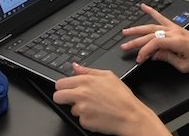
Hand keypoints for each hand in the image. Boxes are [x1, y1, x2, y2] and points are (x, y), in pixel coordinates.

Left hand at [53, 64, 168, 135]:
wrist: (130, 116)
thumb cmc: (122, 96)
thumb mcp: (108, 76)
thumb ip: (88, 70)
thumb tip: (75, 66)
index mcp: (85, 81)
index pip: (60, 83)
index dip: (62, 87)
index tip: (66, 89)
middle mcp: (81, 95)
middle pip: (57, 97)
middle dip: (62, 98)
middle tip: (73, 99)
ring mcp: (82, 109)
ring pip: (71, 109)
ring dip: (79, 109)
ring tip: (95, 106)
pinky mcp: (85, 122)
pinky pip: (80, 120)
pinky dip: (87, 118)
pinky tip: (98, 114)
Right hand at [121, 4, 188, 72]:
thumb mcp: (184, 66)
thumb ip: (167, 58)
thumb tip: (153, 55)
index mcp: (177, 42)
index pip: (155, 43)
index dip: (144, 51)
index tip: (139, 59)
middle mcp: (174, 32)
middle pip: (150, 34)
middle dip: (135, 40)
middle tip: (124, 46)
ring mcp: (174, 28)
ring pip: (152, 26)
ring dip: (138, 28)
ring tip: (126, 31)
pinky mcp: (175, 27)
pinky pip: (161, 17)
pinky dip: (152, 11)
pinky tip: (144, 7)